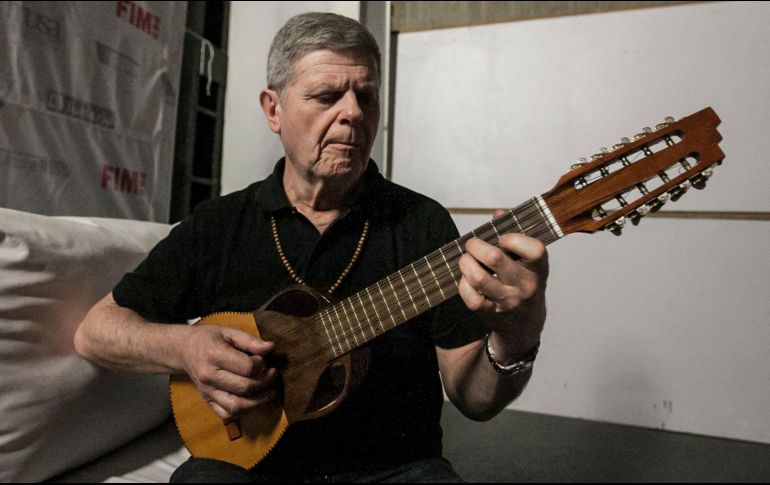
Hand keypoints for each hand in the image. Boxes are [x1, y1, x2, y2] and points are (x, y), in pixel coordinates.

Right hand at [180, 325, 276, 420]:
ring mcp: (207, 391)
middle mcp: (209, 377)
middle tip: (272, 374)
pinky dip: (243, 412)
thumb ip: (250, 341)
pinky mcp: (207, 401)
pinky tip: (252, 401)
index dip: (261, 364)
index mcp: (214, 355)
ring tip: (269, 392)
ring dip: (258, 402)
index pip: (247, 367)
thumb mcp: (229, 332)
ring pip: (237, 407)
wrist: (183, 350)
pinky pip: (227, 414)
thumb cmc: (208, 339)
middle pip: (245, 387)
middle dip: (265, 382)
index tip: (263, 359)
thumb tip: (271, 347)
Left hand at [457, 210, 548, 354]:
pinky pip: (471, 298)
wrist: (525, 325)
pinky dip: (463, 285)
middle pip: (495, 258)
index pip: (534, 249)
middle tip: (471, 244)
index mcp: (538, 268)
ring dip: (465, 263)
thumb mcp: (528, 261)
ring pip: (479, 278)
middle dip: (476, 246)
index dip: (514, 238)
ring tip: (465, 259)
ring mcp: (508, 301)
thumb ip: (515, 235)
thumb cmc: (524, 283)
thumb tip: (499, 213)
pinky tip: (466, 280)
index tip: (502, 238)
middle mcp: (526, 285)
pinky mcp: (491, 314)